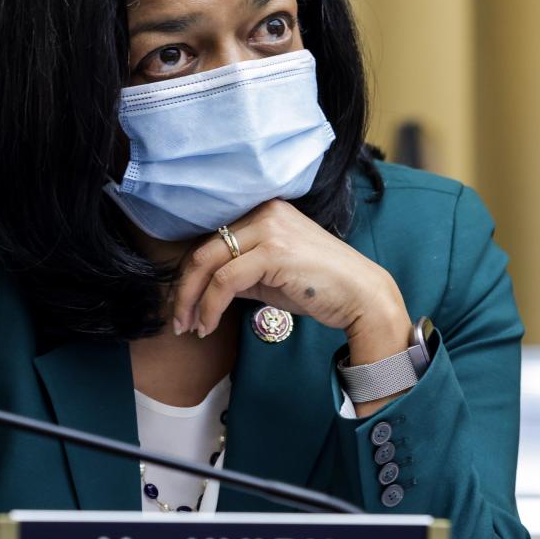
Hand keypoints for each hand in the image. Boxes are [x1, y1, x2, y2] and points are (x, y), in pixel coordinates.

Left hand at [170, 200, 411, 365]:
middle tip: (177, 320)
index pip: (211, 240)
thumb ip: (238, 272)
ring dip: (191, 300)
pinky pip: (226, 280)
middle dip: (183, 288)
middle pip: (203, 249)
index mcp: (263, 211)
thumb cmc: (318, 287)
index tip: (182, 303)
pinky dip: (210, 306)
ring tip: (189, 327)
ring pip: (208, 264)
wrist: (362, 296)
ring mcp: (269, 228)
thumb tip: (203, 288)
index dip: (189, 274)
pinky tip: (208, 325)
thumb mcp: (269, 275)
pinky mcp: (274, 251)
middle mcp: (264, 212)